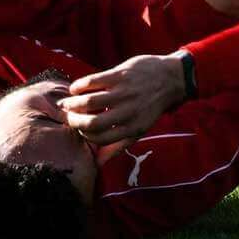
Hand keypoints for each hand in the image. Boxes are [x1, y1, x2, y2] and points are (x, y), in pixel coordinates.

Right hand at [58, 52, 186, 145]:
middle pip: (91, 122)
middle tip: (66, 116)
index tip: (78, 128)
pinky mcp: (120, 74)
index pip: (100, 138)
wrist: (171, 78)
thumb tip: (98, 164)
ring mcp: (124, 92)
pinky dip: (78, 86)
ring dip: (72, 104)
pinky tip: (74, 89)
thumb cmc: (151, 106)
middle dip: (74, 121)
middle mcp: (128, 112)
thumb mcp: (140, 129)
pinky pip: (92, 81)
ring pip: (89, 102)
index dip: (84, 135)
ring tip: (66, 103)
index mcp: (133, 128)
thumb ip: (118, 145)